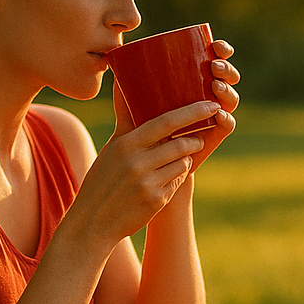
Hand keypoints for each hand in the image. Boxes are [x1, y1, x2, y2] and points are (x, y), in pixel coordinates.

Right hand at [74, 99, 219, 246]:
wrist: (93, 221)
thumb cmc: (103, 179)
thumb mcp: (112, 147)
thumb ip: (125, 118)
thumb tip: (121, 82)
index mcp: (126, 144)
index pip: (166, 122)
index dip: (192, 112)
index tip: (211, 105)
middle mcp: (137, 162)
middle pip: (180, 144)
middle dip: (195, 139)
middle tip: (200, 137)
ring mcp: (148, 183)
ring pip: (182, 163)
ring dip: (185, 160)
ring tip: (180, 159)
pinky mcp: (156, 201)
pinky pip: (178, 182)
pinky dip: (177, 178)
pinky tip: (166, 179)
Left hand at [111, 40, 239, 172]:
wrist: (150, 164)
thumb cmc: (142, 131)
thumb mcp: (135, 110)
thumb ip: (126, 96)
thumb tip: (115, 73)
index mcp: (193, 80)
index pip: (213, 59)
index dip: (220, 49)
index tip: (216, 45)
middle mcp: (206, 94)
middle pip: (226, 76)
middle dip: (226, 68)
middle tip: (215, 65)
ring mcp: (213, 115)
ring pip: (229, 98)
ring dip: (227, 90)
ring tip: (215, 86)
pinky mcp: (214, 135)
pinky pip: (227, 125)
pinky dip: (226, 118)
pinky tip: (219, 114)